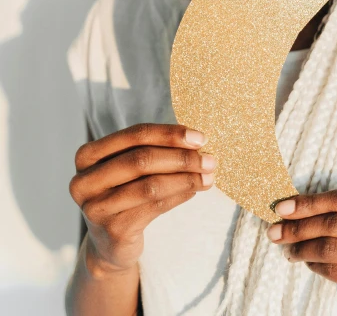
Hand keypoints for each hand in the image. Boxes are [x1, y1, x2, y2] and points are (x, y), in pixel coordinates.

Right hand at [69, 123, 215, 273]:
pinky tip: (193, 191)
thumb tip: (196, 140)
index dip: (170, 134)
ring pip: (150, 185)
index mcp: (87, 156)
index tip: (200, 137)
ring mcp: (96, 208)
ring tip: (208, 177)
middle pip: (142, 159)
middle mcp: (84, 181)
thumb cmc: (124, 192)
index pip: (135, 135)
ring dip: (185, 179)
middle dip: (181, 158)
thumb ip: (153, 149)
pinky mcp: (113, 230)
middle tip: (210, 160)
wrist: (109, 244)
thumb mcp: (129, 167)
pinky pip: (154, 207)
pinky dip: (179, 196)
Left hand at [266, 189, 336, 315]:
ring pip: (331, 248)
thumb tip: (300, 205)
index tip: (284, 206)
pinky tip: (307, 262)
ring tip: (287, 247)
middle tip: (275, 228)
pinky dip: (314, 265)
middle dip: (299, 225)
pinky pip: (334, 271)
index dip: (311, 201)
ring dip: (302, 247)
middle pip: (336, 223)